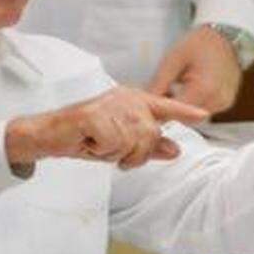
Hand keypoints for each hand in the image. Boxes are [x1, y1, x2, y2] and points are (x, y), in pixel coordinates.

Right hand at [5, 87, 209, 169]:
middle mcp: (126, 99)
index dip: (185, 111)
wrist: (48, 134)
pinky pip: (113, 146)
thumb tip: (176, 150)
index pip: (164, 106)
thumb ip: (149, 147)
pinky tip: (88, 142)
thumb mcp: (120, 145)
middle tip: (109, 150)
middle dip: (133, 154)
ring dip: (114, 153)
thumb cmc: (85, 137)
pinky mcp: (96, 115)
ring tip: (97, 144)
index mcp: (133, 100)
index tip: (205, 115)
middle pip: (151, 137)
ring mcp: (111, 105)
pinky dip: (100, 151)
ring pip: (133, 144)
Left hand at [146, 25, 242, 113]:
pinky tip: (186, 91)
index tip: (150, 109)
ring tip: (172, 91)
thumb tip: (145, 103)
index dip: (162, 113)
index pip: (178, 113)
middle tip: (160, 98)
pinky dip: (193, 105)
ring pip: (196, 118)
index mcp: (205, 89)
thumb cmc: (199, 44)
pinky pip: (205, 111)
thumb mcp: (173, 60)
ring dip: (183, 109)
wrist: (225, 36)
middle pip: (187, 120)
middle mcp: (217, 100)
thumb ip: (159, 84)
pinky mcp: (226, 103)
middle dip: (171, 112)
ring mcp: (224, 103)